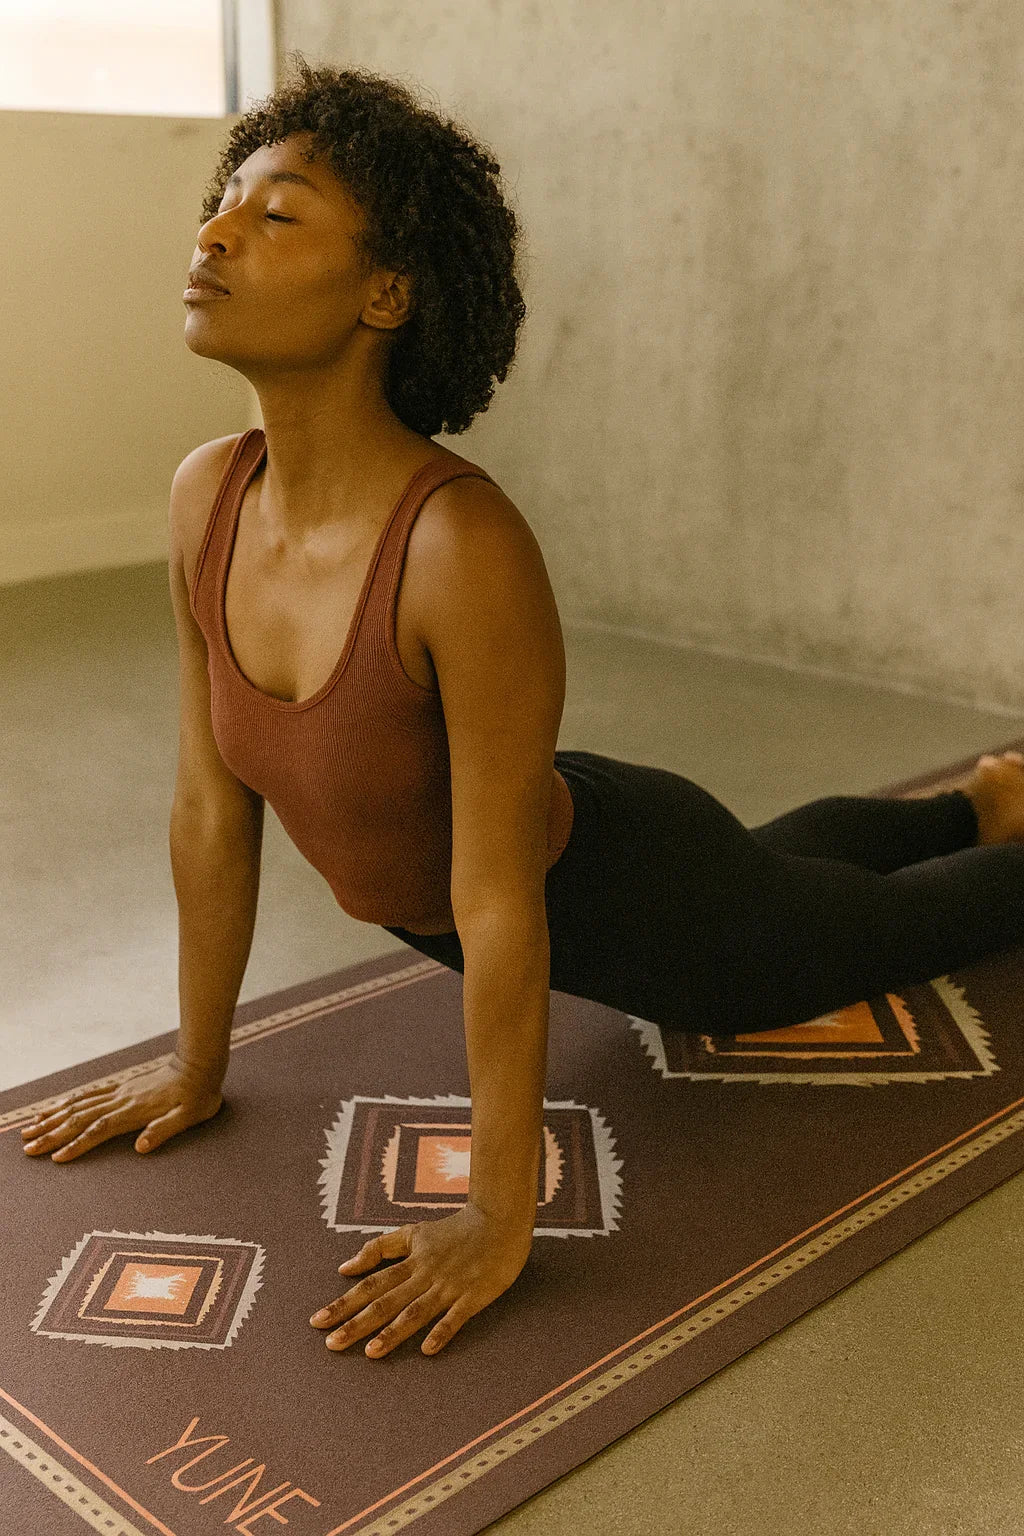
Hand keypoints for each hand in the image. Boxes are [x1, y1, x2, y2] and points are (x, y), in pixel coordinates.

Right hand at [19, 1057, 224, 1161]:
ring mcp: (119, 1091)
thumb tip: (140, 1148)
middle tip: (27, 1147)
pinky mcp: (121, 1086)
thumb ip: (163, 1131)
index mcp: (135, 1111)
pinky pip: (89, 1093)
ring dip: (52, 1118)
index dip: (76, 1145)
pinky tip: (55, 1107)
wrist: (199, 1064)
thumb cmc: (197, 1095)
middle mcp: (121, 1100)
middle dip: (52, 1134)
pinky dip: (68, 1101)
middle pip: (80, 1118)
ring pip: (78, 1105)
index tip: (55, 1158)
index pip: (99, 1130)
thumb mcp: (188, 1117)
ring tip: (29, 1129)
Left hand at [309, 1203, 533, 1357]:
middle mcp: (425, 1274)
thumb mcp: (415, 1232)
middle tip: (331, 1344)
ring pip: (416, 1312)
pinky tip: (427, 1350)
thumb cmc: (455, 1229)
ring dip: (393, 1332)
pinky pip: (455, 1317)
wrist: (499, 1220)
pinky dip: (441, 1332)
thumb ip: (381, 1248)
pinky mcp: (473, 1296)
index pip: (371, 1284)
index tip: (318, 1320)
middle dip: (357, 1323)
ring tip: (370, 1353)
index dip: (345, 1302)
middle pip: (386, 1301)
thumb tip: (345, 1267)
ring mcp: (449, 1286)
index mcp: (411, 1260)